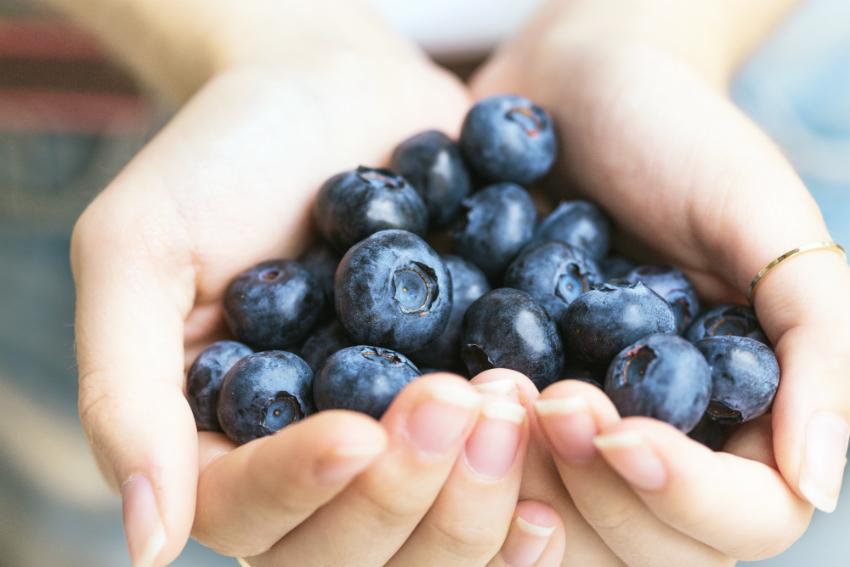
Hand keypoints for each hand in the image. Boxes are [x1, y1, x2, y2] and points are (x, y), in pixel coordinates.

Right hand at [68, 14, 559, 563]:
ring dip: (477, 492)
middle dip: (407, 492)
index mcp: (224, 445)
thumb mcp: (141, 248)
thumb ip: (126, 390)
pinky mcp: (466, 414)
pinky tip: (559, 436)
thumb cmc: (223, 158)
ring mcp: (396, 447)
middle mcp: (313, 467)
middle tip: (457, 399)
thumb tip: (147, 541)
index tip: (356, 431)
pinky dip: (539, 478)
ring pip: (435, 541)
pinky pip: (504, 484)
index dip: (305, 488)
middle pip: (353, 552)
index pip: (251, 515)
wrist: (334, 91)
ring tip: (508, 398)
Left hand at [471, 1, 849, 564]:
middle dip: (586, 487)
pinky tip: (435, 391)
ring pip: (544, 525)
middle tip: (544, 396)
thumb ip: (816, 337)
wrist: (568, 90)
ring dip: (511, 477)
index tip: (617, 429)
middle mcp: (651, 437)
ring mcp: (567, 426)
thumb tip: (817, 477)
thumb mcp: (761, 215)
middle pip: (634, 545)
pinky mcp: (498, 398)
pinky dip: (453, 449)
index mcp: (736, 413)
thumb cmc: (676, 137)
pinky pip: (475, 463)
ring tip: (485, 386)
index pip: (739, 519)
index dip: (682, 496)